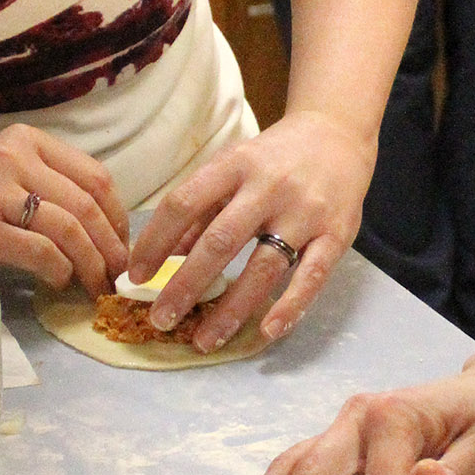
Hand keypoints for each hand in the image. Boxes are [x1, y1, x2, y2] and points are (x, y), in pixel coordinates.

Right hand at [0, 126, 128, 294]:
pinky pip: (39, 251)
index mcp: (26, 141)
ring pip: (68, 228)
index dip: (118, 216)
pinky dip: (59, 270)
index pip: (94, 175)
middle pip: (86, 204)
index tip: (122, 244)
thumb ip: (50, 186)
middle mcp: (13, 158)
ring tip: (96, 285)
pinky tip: (60, 281)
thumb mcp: (5, 172)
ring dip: (91, 263)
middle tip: (118, 275)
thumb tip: (106, 231)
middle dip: (111, 246)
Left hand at [125, 110, 372, 352]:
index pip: (184, 203)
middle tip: (160, 319)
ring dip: (231, 309)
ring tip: (204, 340)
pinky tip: (267, 331)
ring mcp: (305, 211)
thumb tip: (165, 256)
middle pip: (220, 241)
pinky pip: (312, 275)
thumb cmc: (275, 157)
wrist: (338, 133)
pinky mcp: (337, 233)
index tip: (135, 276)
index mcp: (235, 165)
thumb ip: (201, 209)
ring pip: (263, 266)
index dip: (155, 241)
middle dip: (185, 285)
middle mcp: (269, 186)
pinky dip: (290, 306)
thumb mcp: (233, 168)